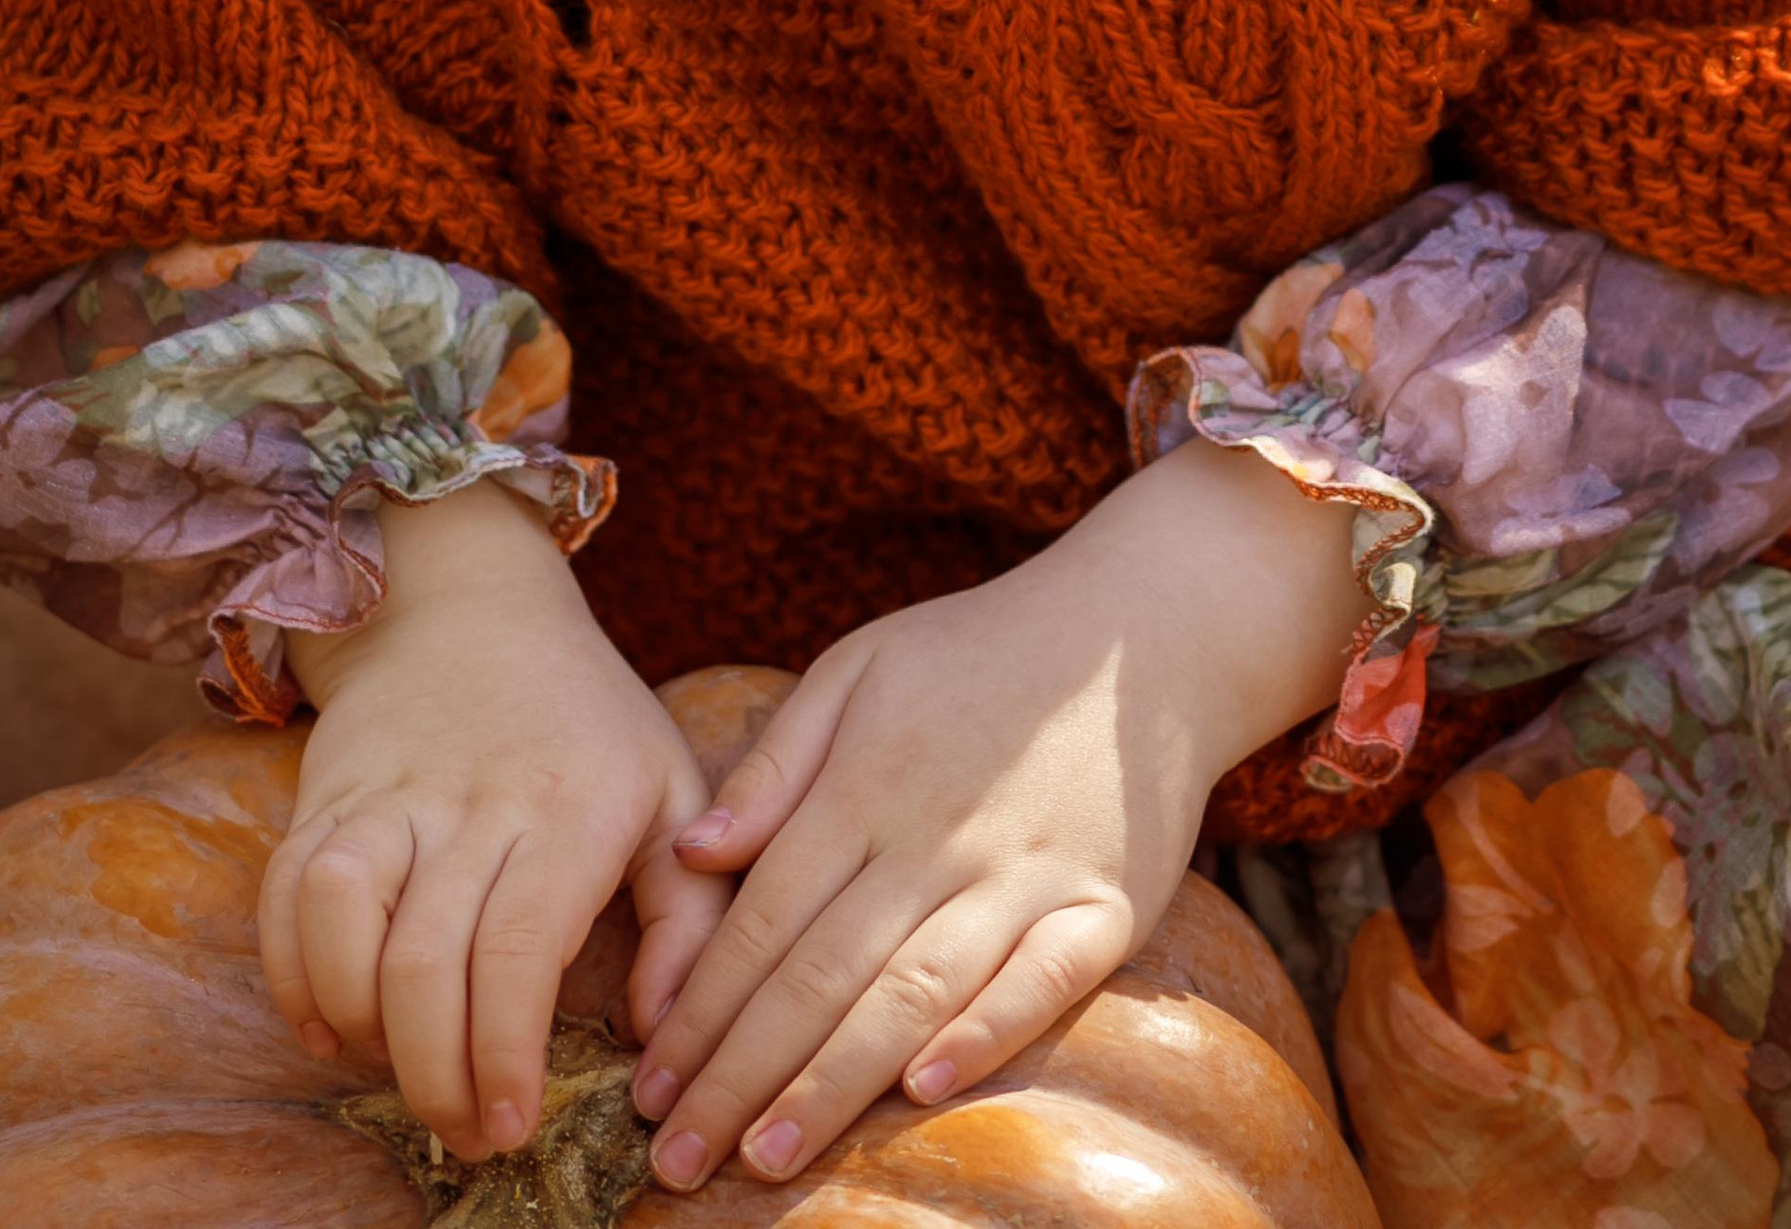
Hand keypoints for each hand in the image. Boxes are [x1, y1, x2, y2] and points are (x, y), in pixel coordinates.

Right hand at [257, 482, 724, 1160]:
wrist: (469, 602)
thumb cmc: (586, 718)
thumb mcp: (670, 787)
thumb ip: (691, 914)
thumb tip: (666, 1031)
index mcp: (570, 804)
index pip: (520, 948)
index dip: (504, 1052)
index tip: (512, 1125)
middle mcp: (472, 798)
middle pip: (425, 960)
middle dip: (434, 1074)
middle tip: (464, 1130)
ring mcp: (387, 792)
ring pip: (340, 918)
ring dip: (358, 1022)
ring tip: (399, 1064)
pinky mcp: (323, 793)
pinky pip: (283, 894)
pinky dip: (291, 975)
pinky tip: (332, 1026)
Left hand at [630, 434, 1364, 1189]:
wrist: (1143, 631)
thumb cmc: (980, 654)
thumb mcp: (859, 666)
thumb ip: (775, 763)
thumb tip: (694, 853)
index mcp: (865, 783)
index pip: (763, 916)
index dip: (700, 1007)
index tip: (647, 1083)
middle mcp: (938, 835)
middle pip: (822, 971)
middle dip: (741, 1074)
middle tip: (678, 1156)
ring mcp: (1027, 874)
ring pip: (914, 992)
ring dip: (835, 1082)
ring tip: (767, 1159)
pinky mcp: (1108, 906)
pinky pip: (1041, 984)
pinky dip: (982, 1035)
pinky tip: (922, 1091)